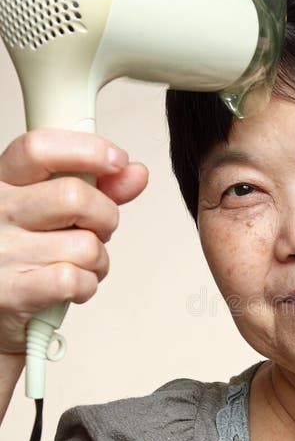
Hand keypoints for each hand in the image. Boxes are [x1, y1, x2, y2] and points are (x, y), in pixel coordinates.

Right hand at [0, 130, 147, 354]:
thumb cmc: (25, 258)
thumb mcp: (53, 214)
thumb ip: (96, 189)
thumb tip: (135, 173)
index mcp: (3, 182)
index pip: (39, 148)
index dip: (86, 149)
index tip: (116, 160)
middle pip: (74, 196)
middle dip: (105, 217)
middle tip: (98, 231)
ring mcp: (1, 252)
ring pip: (85, 245)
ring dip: (98, 261)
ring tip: (79, 266)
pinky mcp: (11, 292)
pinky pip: (74, 279)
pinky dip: (87, 286)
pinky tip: (72, 287)